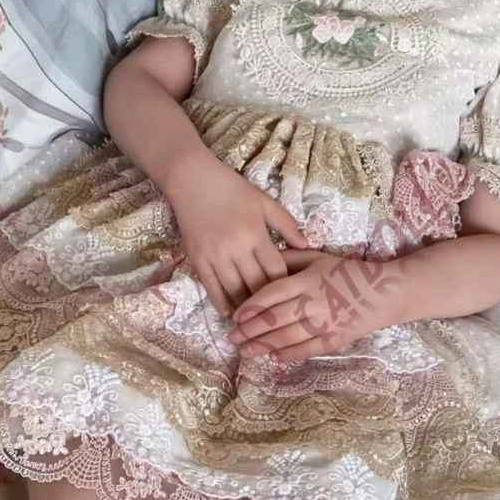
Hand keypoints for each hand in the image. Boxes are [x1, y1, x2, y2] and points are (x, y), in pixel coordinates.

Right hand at [166, 156, 308, 317]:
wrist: (192, 179)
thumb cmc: (232, 189)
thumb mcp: (264, 201)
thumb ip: (286, 224)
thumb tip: (307, 245)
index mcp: (255, 234)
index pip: (275, 270)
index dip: (284, 287)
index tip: (292, 297)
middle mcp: (235, 248)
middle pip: (255, 285)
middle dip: (267, 302)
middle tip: (277, 314)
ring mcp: (214, 255)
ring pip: (234, 290)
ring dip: (245, 307)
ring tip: (256, 319)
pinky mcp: (197, 259)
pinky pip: (211, 287)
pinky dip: (221, 302)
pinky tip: (230, 313)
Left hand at [229, 247, 404, 361]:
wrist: (384, 292)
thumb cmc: (347, 272)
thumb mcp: (318, 258)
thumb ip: (290, 258)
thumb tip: (261, 260)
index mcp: (307, 280)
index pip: (272, 294)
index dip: (251, 306)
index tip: (236, 315)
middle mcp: (313, 302)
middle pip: (275, 319)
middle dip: (250, 330)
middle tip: (232, 337)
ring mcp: (324, 323)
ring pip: (286, 337)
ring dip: (262, 346)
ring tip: (245, 351)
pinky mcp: (335, 340)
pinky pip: (306, 350)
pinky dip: (288, 355)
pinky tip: (273, 357)